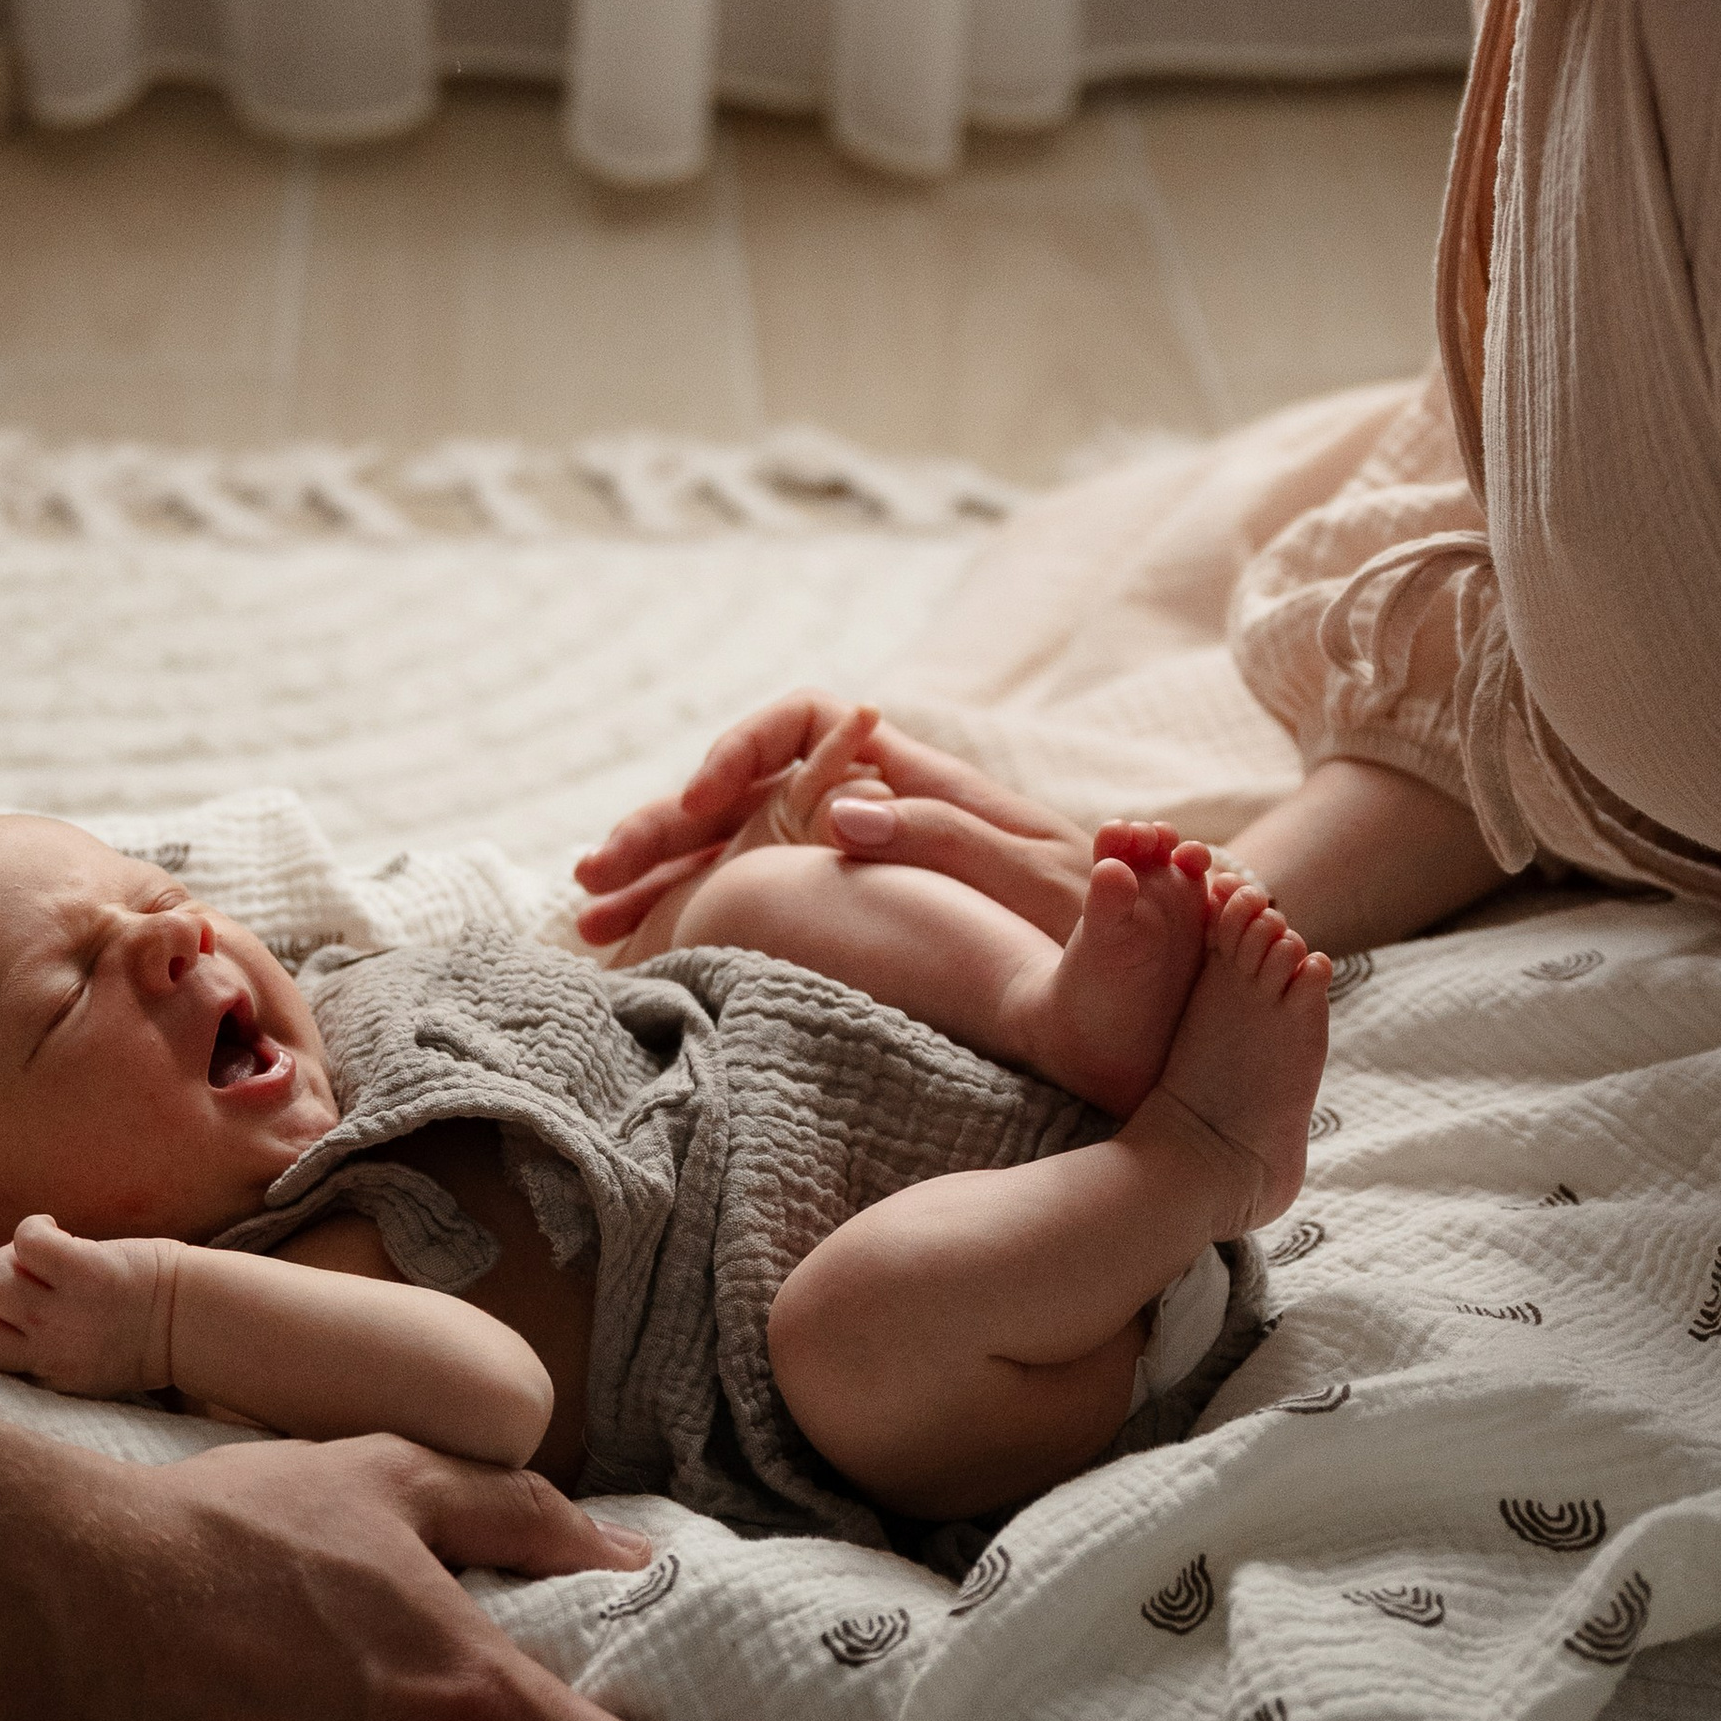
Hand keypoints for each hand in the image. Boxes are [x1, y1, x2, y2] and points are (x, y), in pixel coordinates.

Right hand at [0, 1216, 172, 1398]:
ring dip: (7, 1257)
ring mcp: (68, 1312)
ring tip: (35, 1249)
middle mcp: (52, 1349)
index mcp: (51, 1373)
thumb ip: (50, 1348)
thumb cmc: (149, 1333)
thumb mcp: (89, 1362)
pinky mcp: (87, 1273)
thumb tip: (11, 1314)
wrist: (198, 1322)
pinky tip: (53, 1226)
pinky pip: (30, 1242)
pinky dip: (33, 1228)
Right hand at [575, 688, 1093, 949]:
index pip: (797, 723)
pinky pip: (737, 912)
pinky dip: (681, 928)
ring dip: (653, 878)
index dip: (740, 750)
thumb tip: (842, 810)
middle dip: (661, 826)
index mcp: (906, 778)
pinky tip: (629, 963)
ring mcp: (836, 874)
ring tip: (587, 922)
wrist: (1133, 998)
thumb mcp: (1031, 876)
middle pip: (736, 791)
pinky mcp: (825, 931)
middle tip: (594, 879)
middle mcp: (858, 814)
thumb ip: (941, 835)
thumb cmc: (1094, 926)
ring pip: (722, 853)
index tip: (707, 804)